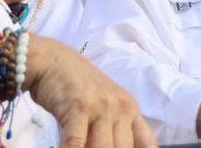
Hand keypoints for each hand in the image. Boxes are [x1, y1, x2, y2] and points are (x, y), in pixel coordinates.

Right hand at [22, 37, 156, 147]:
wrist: (52, 61)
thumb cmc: (77, 87)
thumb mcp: (105, 105)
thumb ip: (116, 129)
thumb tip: (117, 147)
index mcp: (130, 110)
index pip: (147, 143)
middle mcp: (121, 109)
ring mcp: (102, 107)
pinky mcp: (79, 107)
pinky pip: (77, 143)